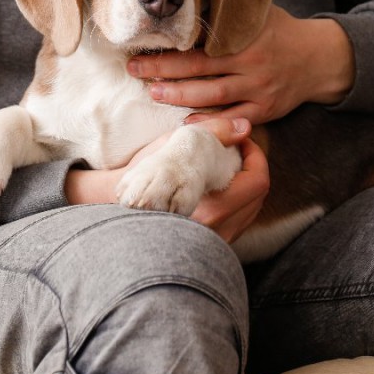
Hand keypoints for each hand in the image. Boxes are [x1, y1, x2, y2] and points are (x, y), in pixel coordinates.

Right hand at [65, 118, 269, 243]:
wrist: (116, 215)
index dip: (256, 156)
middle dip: (252, 169)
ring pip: (250, 209)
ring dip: (246, 185)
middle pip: (257, 195)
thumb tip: (245, 127)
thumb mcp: (172, 146)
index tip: (242, 142)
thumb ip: (212, 133)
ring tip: (228, 167)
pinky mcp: (211, 247)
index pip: (256, 181)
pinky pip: (238, 221)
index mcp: (209, 210)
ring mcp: (215, 243)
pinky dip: (237, 201)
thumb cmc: (141, 178)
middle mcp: (216, 232)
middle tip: (238, 150)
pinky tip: (219, 187)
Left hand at [127, 6, 354, 125]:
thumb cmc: (279, 31)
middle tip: (134, 70)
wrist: (319, 58)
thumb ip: (226, 11)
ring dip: (179, 96)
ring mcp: (259, 89)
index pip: (200, 43)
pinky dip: (209, 121)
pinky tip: (186, 123)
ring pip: (212, 97)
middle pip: (200, 69)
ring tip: (152, 93)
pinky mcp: (265, 110)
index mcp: (246, 37)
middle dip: (163, 71)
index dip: (171, 48)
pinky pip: (233, 118)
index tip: (143, 45)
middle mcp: (251, 63)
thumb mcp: (257, 13)